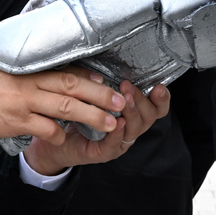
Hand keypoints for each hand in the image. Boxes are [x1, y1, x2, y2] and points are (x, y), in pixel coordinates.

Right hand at [0, 51, 142, 146]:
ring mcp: (21, 102)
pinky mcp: (14, 123)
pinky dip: (59, 133)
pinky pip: (45, 129)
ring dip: (91, 116)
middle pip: (72, 86)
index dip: (88, 73)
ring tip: (110, 122)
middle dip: (100, 94)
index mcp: (24, 63)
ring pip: (66, 109)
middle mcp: (26, 81)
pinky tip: (68, 137)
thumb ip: (17, 57)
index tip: (106, 77)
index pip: (64, 66)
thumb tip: (34, 49)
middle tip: (120, 100)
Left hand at [21, 78, 166, 177]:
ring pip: (134, 130)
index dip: (162, 99)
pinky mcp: (103, 153)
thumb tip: (113, 61)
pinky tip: (116, 122)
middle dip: (142, 100)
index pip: (156, 108)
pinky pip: (115, 145)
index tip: (159, 86)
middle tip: (128, 87)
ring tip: (124, 100)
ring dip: (131, 113)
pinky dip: (117, 133)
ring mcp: (118, 143)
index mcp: (131, 115)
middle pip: (149, 117)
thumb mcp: (93, 94)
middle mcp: (129, 130)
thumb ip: (106, 83)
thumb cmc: (75, 114)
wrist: (54, 141)